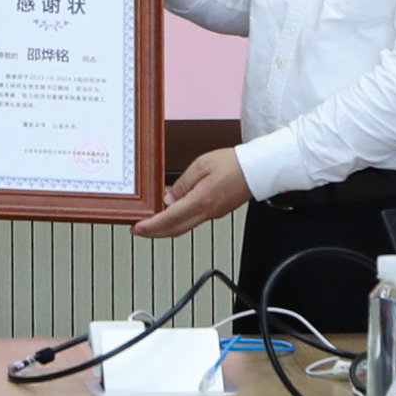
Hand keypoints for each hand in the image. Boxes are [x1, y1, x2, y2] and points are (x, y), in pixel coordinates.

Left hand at [134, 146, 250, 239]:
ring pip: (184, 227)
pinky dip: (179, 220)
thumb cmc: (233, 163)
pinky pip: (194, 220)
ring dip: (166, 227)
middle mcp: (207, 212)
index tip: (137, 228)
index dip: (151, 226)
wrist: (258, 169)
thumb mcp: (201, 165)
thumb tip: (169, 198)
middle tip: (140, 230)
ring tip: (152, 221)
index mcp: (201, 201)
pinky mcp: (217, 211)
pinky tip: (173, 212)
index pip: (169, 219)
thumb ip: (182, 183)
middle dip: (155, 232)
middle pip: (175, 229)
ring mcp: (213, 214)